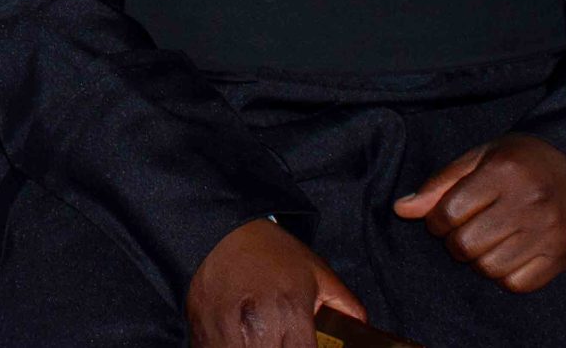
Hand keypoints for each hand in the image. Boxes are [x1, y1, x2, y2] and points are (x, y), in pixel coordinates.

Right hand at [185, 218, 363, 347]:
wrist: (219, 230)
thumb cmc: (270, 251)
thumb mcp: (317, 272)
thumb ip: (346, 307)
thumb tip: (362, 332)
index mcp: (291, 313)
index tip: (305, 344)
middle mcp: (258, 327)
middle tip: (284, 339)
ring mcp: (226, 333)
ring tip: (261, 338)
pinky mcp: (203, 333)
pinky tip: (239, 339)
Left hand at [393, 133, 565, 292]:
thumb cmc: (525, 160)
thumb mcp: (482, 156)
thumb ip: (442, 183)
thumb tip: (402, 209)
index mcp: (504, 172)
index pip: (449, 212)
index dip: (436, 220)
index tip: (442, 218)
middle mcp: (528, 203)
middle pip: (466, 245)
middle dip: (454, 242)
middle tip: (464, 231)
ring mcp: (548, 233)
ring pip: (489, 268)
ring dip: (478, 260)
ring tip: (486, 242)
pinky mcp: (561, 256)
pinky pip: (518, 284)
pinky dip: (504, 276)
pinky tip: (507, 255)